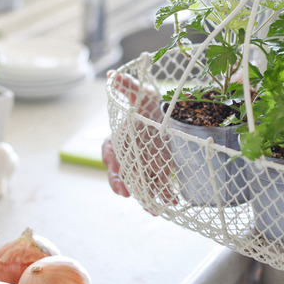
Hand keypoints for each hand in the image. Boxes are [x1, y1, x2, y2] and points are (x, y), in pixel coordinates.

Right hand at [102, 71, 176, 206]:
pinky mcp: (159, 171)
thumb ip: (127, 86)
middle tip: (127, 193)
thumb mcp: (140, 93)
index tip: (113, 164)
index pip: (109, 151)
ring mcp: (143, 166)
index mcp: (120, 139)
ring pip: (139, 185)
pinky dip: (165, 196)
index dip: (110, 159)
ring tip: (154, 209)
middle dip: (122, 185)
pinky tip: (173, 202)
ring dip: (145, 198)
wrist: (164, 116)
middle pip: (121, 174)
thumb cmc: (147, 105)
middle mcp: (129, 156)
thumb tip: (113, 74)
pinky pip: (159, 187)